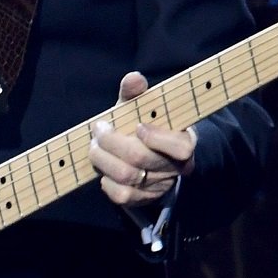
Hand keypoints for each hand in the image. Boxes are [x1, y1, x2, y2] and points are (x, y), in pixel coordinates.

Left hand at [90, 70, 196, 207]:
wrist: (150, 155)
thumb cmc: (145, 125)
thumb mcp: (142, 107)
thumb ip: (137, 93)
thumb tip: (133, 78)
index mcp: (183, 144)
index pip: (181, 148)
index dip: (157, 138)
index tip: (137, 125)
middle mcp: (174, 168)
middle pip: (141, 158)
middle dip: (112, 141)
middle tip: (98, 129)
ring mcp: (158, 186)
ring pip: (127, 176)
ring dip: (102, 158)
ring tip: (94, 145)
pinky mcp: (142, 199)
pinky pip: (121, 196)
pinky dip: (106, 181)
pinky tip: (103, 168)